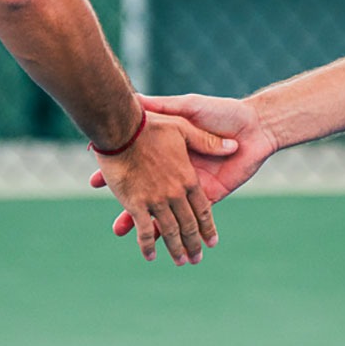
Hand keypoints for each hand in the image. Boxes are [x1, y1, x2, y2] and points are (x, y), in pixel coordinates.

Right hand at [88, 93, 276, 239]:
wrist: (251, 125)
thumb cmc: (219, 112)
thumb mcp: (186, 108)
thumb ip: (163, 106)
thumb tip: (135, 98)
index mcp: (173, 157)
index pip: (139, 169)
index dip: (118, 175)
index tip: (93, 181)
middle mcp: (179, 177)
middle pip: (151, 197)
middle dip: (127, 211)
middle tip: (107, 220)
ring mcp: (193, 189)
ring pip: (165, 215)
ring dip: (146, 228)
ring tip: (118, 233)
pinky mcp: (210, 197)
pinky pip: (189, 217)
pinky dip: (170, 233)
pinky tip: (152, 247)